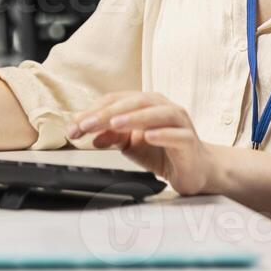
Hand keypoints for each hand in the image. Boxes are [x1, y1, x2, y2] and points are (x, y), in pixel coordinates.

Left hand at [66, 91, 221, 195]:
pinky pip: (176, 135)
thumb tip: (92, 135)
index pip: (116, 101)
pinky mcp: (189, 141)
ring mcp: (178, 122)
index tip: (74, 125)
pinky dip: (162, 134)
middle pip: (134, 102)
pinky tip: (148, 136)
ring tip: (114, 123)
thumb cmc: (164, 152)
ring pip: (157, 113)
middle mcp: (162, 107)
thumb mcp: (131, 145)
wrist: (195, 170)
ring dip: (134, 117)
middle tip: (87, 124)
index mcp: (146, 104)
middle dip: (108, 113)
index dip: (93, 111)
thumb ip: (113, 137)